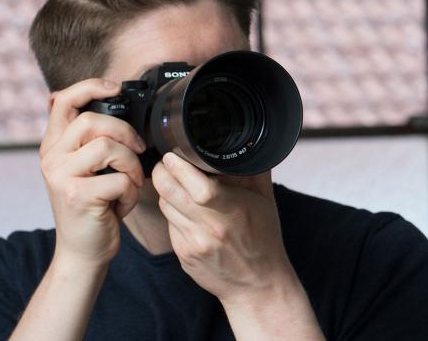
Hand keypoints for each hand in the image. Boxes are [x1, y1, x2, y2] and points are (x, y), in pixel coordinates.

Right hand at [39, 79, 147, 269]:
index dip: (89, 87)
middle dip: (125, 133)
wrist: (83, 251)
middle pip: (93, 121)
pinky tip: (121, 205)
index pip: (63, 101)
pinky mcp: (77, 196)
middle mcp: (51, 158)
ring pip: (108, 147)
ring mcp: (61, 176)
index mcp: (53, 146)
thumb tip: (106, 99)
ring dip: (132, 166)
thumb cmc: (94, 207)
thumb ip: (89, 140)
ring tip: (129, 183)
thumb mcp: (86, 169)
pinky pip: (119, 180)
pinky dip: (131, 193)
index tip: (114, 88)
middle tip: (137, 151)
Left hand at [150, 152, 299, 304]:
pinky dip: (173, 212)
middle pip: (169, 192)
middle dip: (161, 172)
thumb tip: (247, 143)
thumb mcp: (266, 201)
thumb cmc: (264, 239)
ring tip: (176, 184)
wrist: (257, 284)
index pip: (198, 186)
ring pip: (165, 205)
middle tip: (166, 163)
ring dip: (166, 190)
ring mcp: (193, 243)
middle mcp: (210, 228)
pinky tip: (186, 210)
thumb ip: (255, 170)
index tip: (174, 155)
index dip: (178, 167)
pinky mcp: (183, 254)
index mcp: (233, 211)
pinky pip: (169, 224)